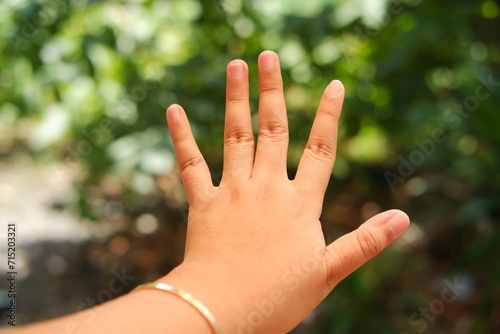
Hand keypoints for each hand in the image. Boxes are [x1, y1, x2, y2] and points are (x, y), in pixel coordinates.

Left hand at [161, 51, 408, 333]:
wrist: (224, 310)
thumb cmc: (278, 296)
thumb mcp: (330, 271)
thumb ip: (366, 242)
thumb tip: (404, 219)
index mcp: (300, 204)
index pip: (320, 150)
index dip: (329, 116)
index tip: (334, 85)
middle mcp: (267, 188)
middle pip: (274, 129)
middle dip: (272, 90)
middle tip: (269, 55)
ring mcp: (233, 192)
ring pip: (235, 135)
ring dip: (235, 98)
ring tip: (235, 65)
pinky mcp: (203, 203)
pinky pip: (190, 164)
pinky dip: (182, 136)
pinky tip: (174, 109)